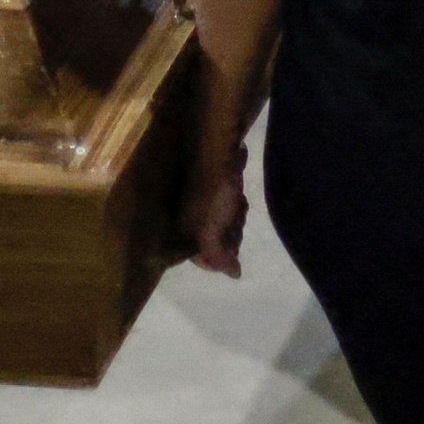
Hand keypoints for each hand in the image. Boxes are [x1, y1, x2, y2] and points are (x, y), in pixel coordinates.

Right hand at [183, 132, 250, 274]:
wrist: (218, 149)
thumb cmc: (213, 193)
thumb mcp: (210, 231)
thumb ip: (217, 256)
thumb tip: (233, 274)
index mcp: (184, 231)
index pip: (203, 259)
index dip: (221, 258)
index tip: (232, 249)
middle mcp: (190, 220)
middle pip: (217, 243)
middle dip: (230, 235)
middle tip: (233, 218)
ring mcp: (204, 205)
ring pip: (226, 225)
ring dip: (236, 218)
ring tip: (236, 202)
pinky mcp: (216, 191)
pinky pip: (230, 207)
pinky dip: (237, 203)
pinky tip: (239, 193)